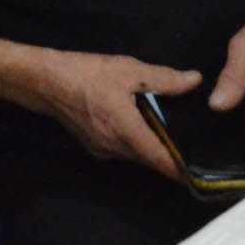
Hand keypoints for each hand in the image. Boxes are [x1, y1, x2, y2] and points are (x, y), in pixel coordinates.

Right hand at [36, 51, 201, 180]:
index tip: (201, 174)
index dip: (182, 170)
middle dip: (167, 154)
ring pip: (134, 154)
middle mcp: (116, 148)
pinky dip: (131, 141)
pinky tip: (134, 122)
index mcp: (129, 133)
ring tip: (164, 129)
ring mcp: (102, 150)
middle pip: (149, 159)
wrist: (43, 82)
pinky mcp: (91, 146)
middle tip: (188, 142)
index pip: (162, 162)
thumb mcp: (128, 70)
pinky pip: (119, 149)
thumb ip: (164, 78)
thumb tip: (195, 80)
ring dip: (148, 146)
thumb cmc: (87, 75)